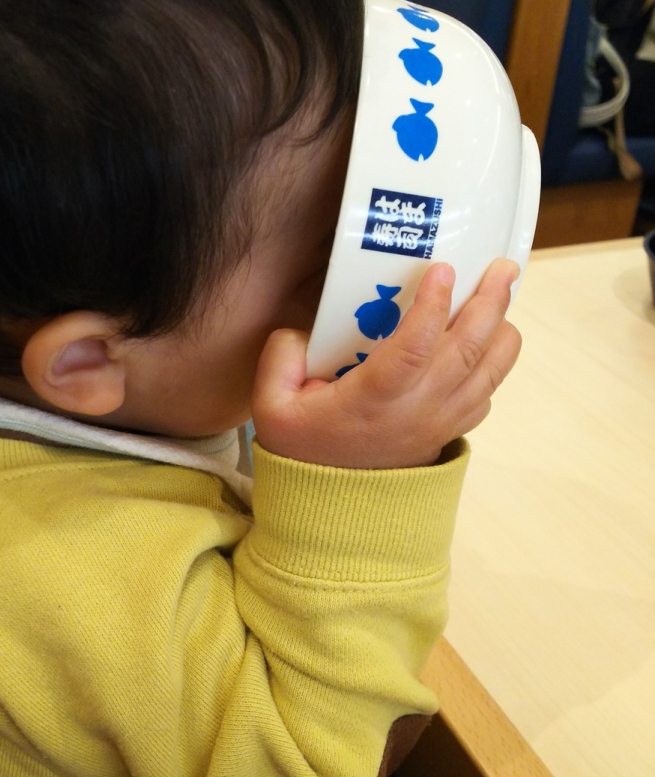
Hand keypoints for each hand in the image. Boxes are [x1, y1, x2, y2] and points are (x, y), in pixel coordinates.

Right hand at [252, 259, 521, 468]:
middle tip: (501, 266)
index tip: (442, 268)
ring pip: (490, 373)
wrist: (329, 510)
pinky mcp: (447, 433)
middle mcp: (416, 412)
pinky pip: (486, 395)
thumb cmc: (302, 450)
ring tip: (504, 292)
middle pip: (467, 351)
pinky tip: (488, 339)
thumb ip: (282, 356)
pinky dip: (495, 364)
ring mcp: (439, 425)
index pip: (414, 348)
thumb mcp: (271, 404)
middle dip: (490, 302)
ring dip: (503, 329)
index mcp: (372, 400)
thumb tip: (308, 328)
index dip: (432, 306)